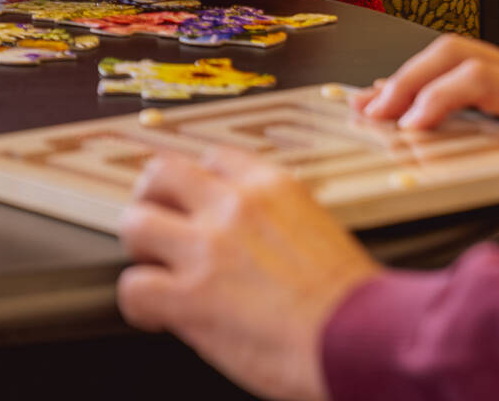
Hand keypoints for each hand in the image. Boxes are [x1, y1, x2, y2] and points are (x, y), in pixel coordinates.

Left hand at [118, 148, 376, 400]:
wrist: (365, 340)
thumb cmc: (353, 302)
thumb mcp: (319, 231)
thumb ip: (275, 222)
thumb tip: (249, 239)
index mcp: (272, 187)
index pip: (213, 158)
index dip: (196, 183)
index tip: (193, 201)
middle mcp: (234, 206)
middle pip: (160, 172)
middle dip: (152, 199)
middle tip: (159, 226)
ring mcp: (208, 248)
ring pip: (134, 222)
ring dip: (139, 249)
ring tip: (153, 270)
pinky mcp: (191, 297)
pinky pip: (133, 287)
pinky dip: (138, 304)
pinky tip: (155, 316)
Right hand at [360, 34, 498, 224]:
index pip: (480, 76)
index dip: (439, 97)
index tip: (412, 126)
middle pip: (455, 53)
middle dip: (408, 79)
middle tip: (376, 114)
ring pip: (450, 53)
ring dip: (406, 76)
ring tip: (369, 105)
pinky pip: (456, 67)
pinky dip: (420, 80)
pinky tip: (393, 97)